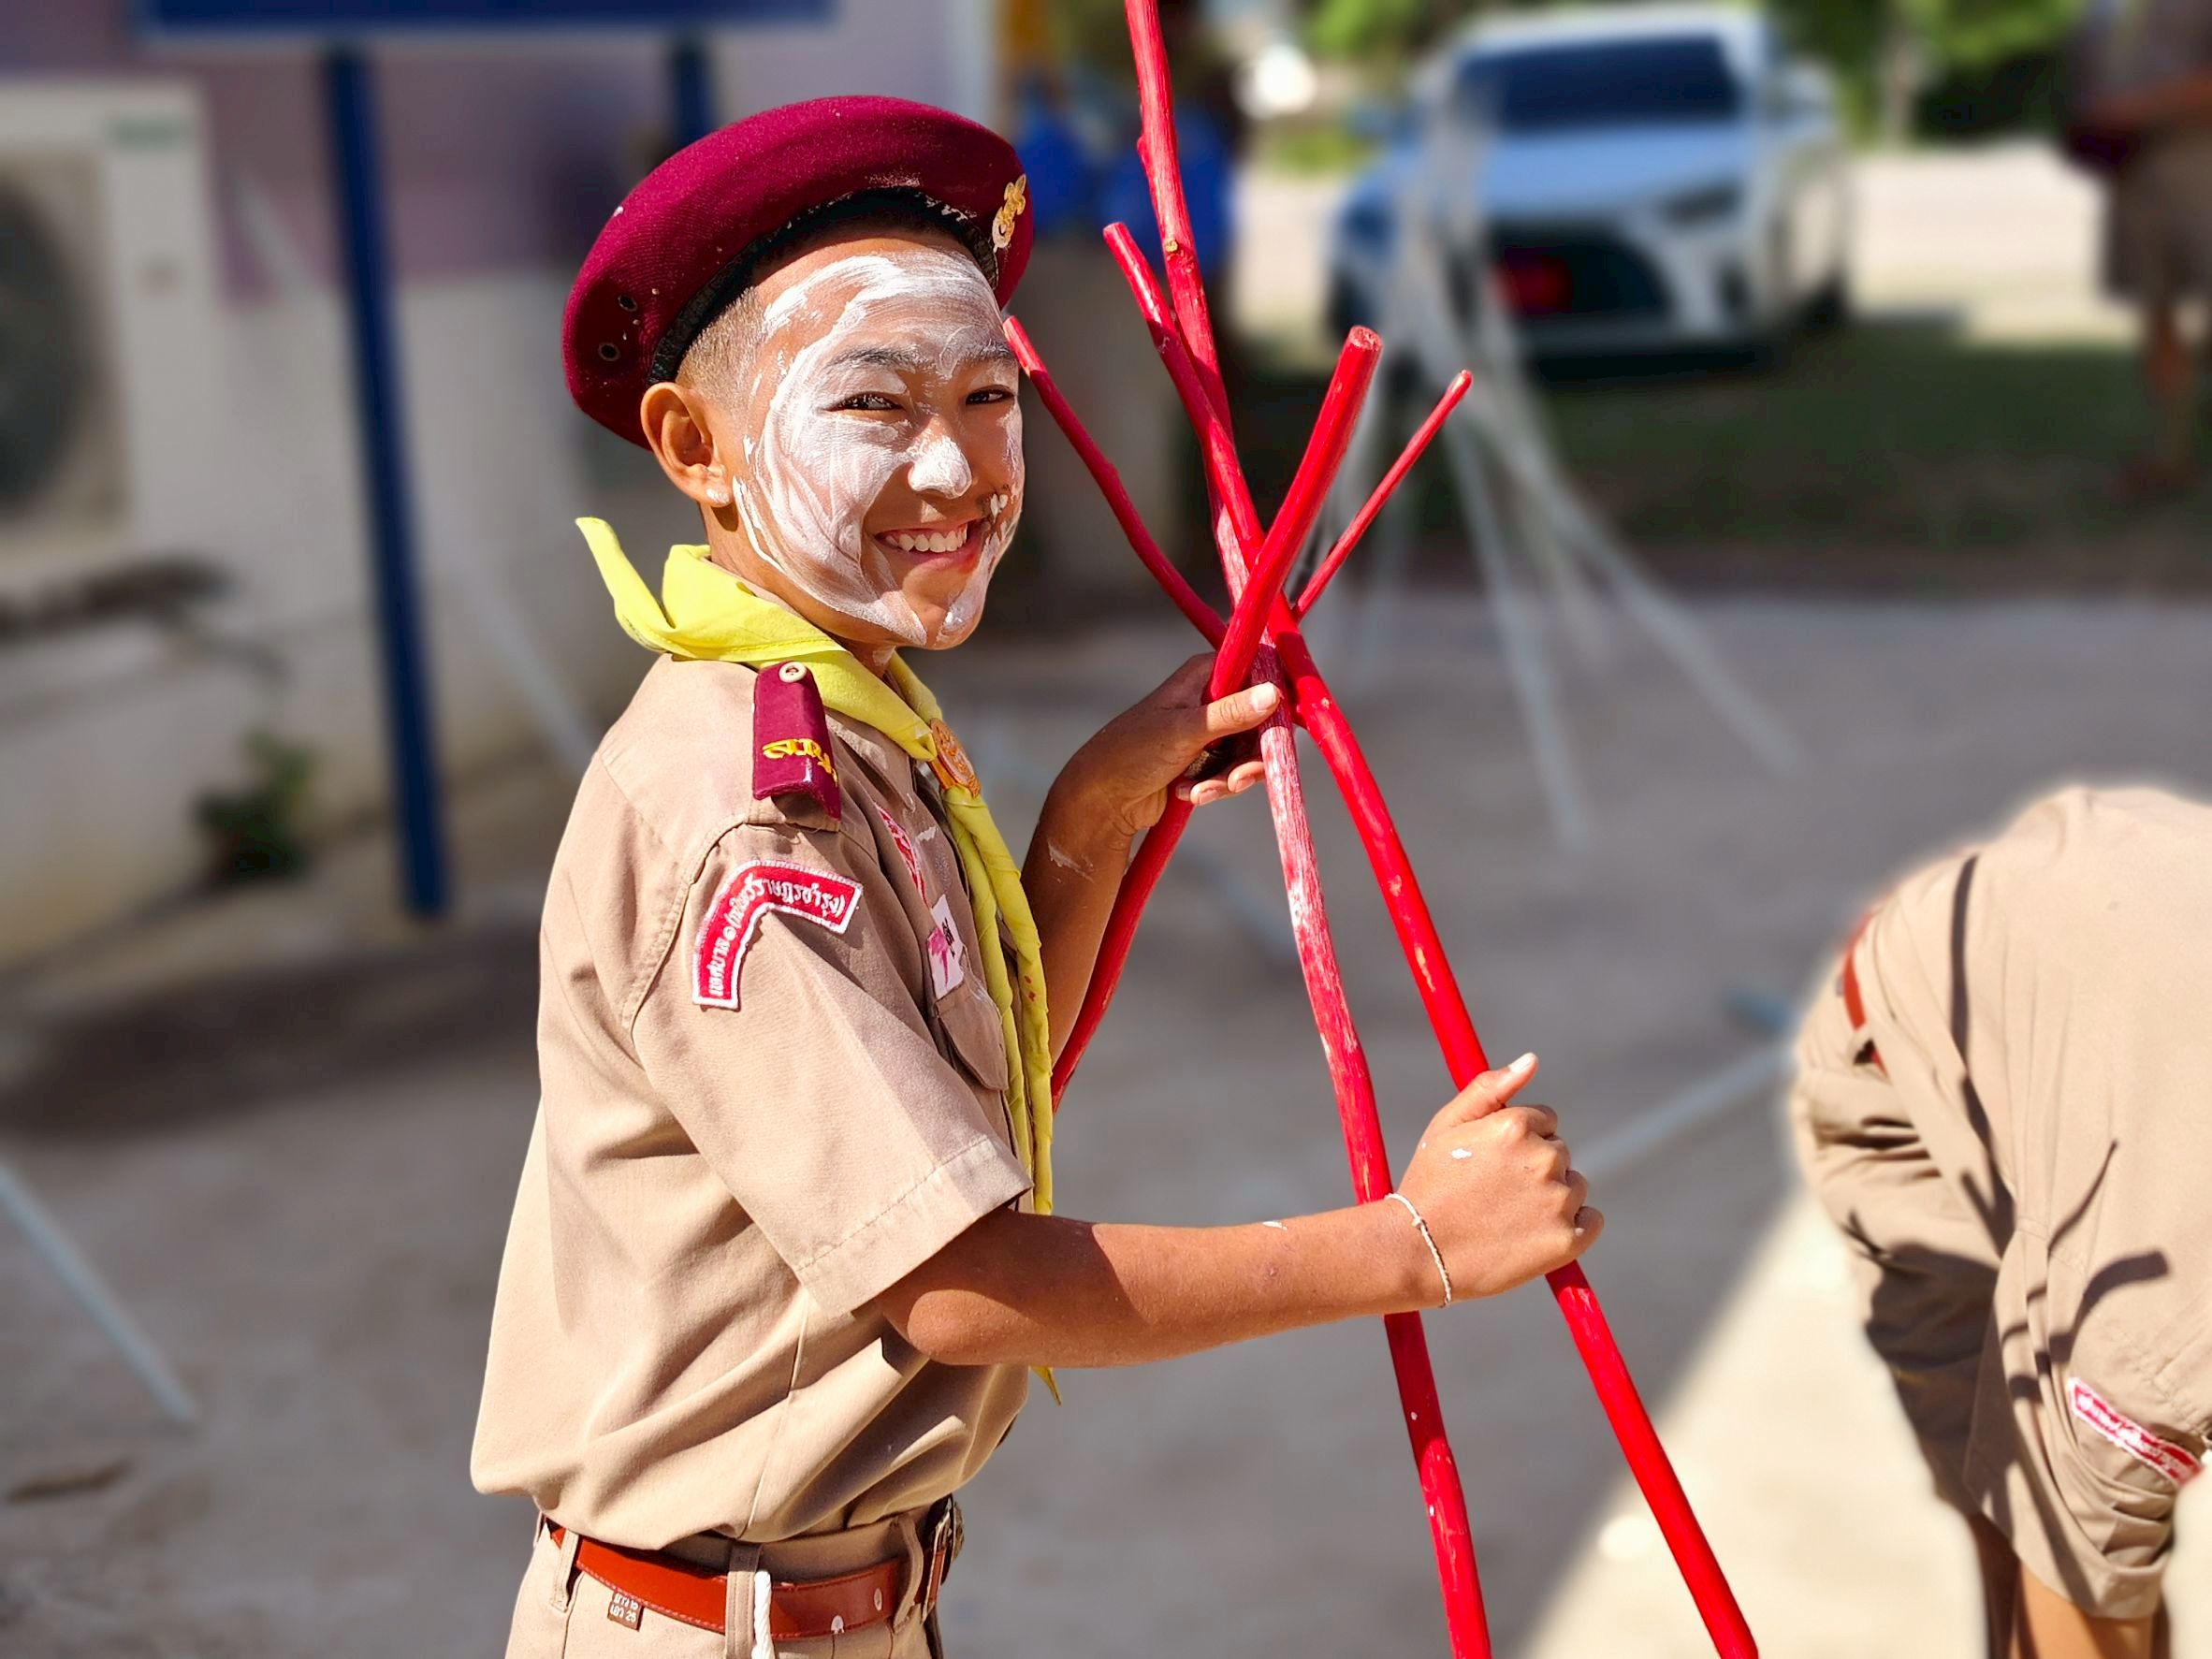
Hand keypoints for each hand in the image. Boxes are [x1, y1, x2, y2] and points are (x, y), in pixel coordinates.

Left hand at [1056, 653, 1279, 839]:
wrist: (1103, 799)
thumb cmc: (1132, 753)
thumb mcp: (1183, 731)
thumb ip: (1230, 714)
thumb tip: (1272, 693)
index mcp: (1204, 675)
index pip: (1258, 672)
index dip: (1277, 696)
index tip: (1291, 723)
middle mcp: (1210, 698)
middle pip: (1261, 720)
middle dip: (1251, 756)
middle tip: (1238, 780)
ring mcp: (1210, 730)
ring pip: (1249, 752)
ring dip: (1229, 777)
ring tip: (1201, 792)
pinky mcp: (1206, 760)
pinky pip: (1233, 772)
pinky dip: (1215, 787)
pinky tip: (1187, 793)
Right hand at [1394, 1053, 1602, 1303]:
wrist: (1416, 1253)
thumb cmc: (1428, 1186)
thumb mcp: (1446, 1125)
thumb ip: (1490, 1087)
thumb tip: (1532, 1059)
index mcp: (1517, 1125)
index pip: (1545, 1121)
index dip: (1517, 1143)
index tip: (1492, 1166)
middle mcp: (1544, 1159)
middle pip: (1560, 1153)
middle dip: (1535, 1168)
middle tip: (1495, 1195)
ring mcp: (1558, 1201)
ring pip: (1575, 1186)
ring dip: (1553, 1197)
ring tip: (1509, 1217)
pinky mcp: (1568, 1239)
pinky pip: (1592, 1221)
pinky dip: (1573, 1227)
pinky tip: (1536, 1234)